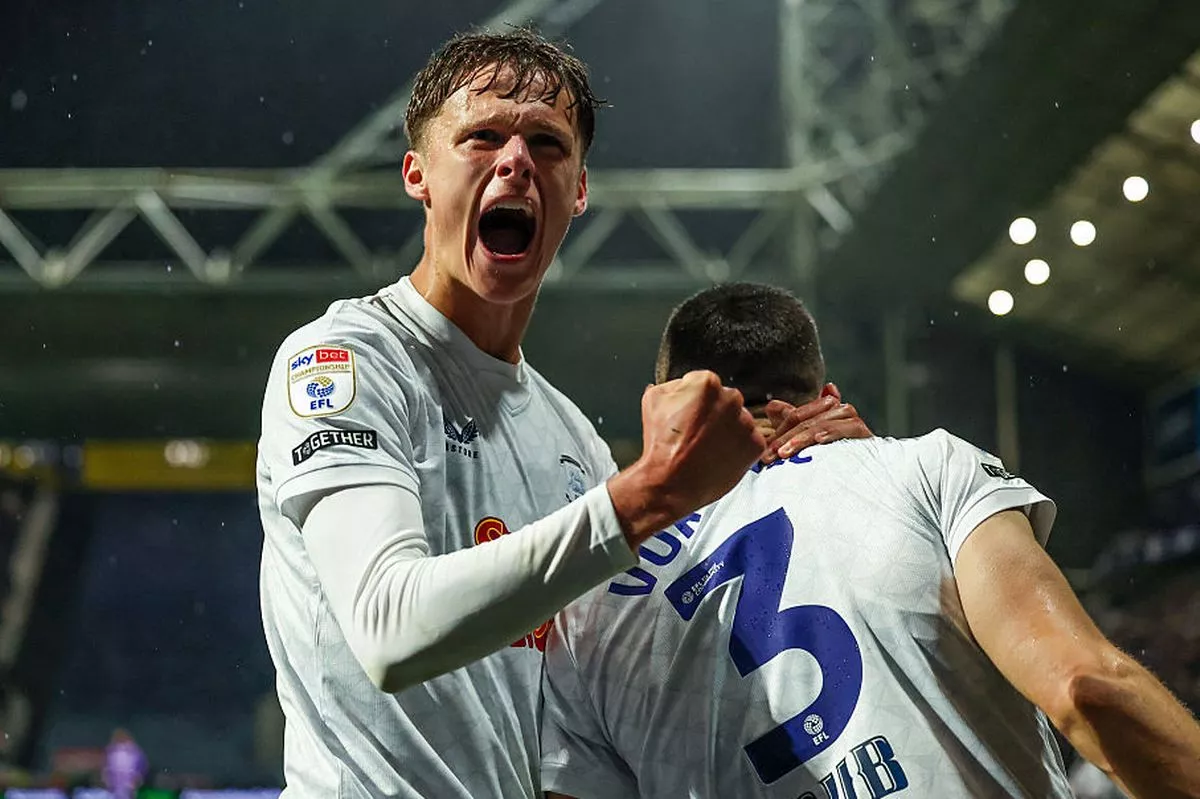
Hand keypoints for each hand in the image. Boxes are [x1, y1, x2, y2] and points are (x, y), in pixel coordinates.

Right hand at [608, 371, 764, 545]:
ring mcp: (746, 423)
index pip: (707, 384)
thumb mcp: (653, 402)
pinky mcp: (755, 445)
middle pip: (726, 400)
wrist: (670, 484)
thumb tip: (680, 385)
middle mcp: (731, 399)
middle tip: (698, 432)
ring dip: (727, 430)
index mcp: (707, 384)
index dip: (695, 400)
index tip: (690, 413)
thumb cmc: (661, 446)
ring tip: (707, 447)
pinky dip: (737, 448)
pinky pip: (749, 440)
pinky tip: (718, 456)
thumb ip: (672, 386)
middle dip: (714, 413)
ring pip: (739, 421)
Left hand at [761, 384, 871, 463]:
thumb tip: (771, 406)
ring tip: (785, 453)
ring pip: (823, 422)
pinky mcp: (865, 433)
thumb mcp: (802, 445)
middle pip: (807, 418)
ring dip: (802, 437)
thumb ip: (788, 423)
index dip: (779, 431)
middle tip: (769, 456)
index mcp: (823, 411)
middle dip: (785, 438)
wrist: (859, 484)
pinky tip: (818, 440)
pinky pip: (848, 427)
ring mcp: (853, 421)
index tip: (765, 452)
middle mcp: (838, 412)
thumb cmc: (827, 464)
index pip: (796, 415)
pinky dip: (832, 431)